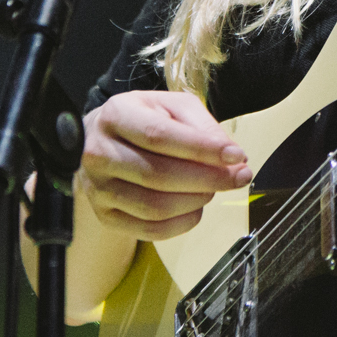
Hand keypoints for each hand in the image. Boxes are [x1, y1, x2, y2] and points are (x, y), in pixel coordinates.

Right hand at [77, 90, 252, 240]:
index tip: (236, 156)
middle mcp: (99, 153)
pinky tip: (196, 207)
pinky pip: (150, 230)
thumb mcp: (172, 106)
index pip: (160, 136)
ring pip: (155, 207)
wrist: (100, 142)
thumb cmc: (143, 121)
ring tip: (214, 188)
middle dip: (208, 179)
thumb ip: (202, 125)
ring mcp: (98, 189)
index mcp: (116, 115)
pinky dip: (183, 223)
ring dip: (197, 200)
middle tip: (238, 177)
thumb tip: (230, 155)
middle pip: (158, 175)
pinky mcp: (106, 216)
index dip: (202, 149)